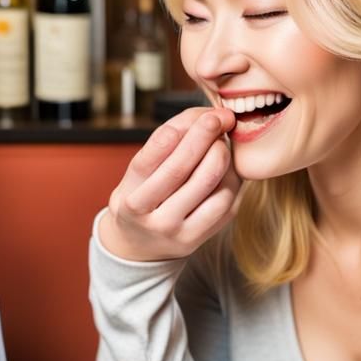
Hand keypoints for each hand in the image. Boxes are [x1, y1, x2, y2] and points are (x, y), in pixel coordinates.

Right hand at [99, 106, 240, 261]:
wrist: (140, 247)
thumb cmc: (140, 198)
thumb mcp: (136, 175)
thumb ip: (163, 143)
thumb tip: (206, 115)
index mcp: (130, 200)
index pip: (151, 157)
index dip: (179, 129)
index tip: (203, 113)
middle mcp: (152, 220)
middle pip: (179, 170)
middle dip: (204, 136)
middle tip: (220, 118)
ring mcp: (178, 233)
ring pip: (209, 185)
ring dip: (221, 156)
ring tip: (220, 143)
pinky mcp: (202, 238)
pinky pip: (225, 201)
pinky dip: (230, 177)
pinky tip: (226, 167)